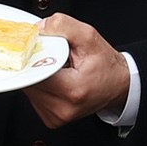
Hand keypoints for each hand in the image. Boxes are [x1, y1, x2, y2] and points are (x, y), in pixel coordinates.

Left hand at [22, 14, 128, 130]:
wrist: (118, 85)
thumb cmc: (106, 65)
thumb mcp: (89, 36)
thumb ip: (62, 26)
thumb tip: (37, 28)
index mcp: (72, 90)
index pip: (35, 70)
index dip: (34, 54)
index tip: (41, 46)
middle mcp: (61, 108)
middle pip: (29, 79)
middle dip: (37, 63)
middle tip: (54, 55)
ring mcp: (55, 117)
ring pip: (28, 88)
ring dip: (38, 74)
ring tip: (58, 68)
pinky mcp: (50, 119)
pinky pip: (34, 96)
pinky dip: (40, 84)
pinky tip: (56, 79)